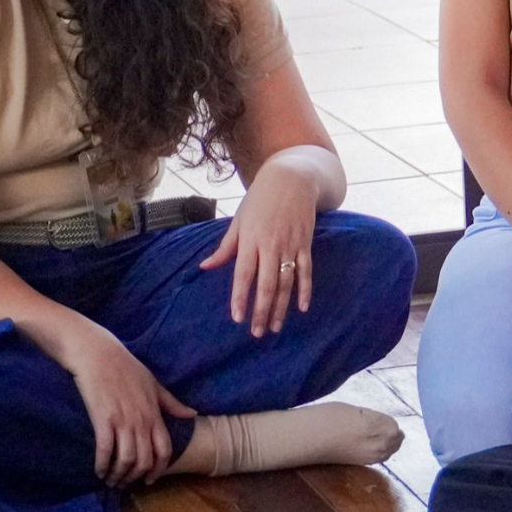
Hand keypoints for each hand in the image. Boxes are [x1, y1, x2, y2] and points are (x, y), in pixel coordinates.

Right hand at [57, 321, 196, 487]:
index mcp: (155, 414)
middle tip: (125, 483)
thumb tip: (193, 414)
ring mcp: (122, 421)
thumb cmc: (126, 367)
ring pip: (126, 460)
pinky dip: (102, 465)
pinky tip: (99, 471)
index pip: (165, 450)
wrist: (98, 354)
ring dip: (119, 476)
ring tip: (111, 480)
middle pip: (145, 460)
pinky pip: (105, 451)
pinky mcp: (102, 420)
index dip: (159, 470)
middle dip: (135, 477)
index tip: (149, 480)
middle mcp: (141, 421)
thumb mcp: (154, 384)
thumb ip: (172, 403)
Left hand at [200, 155, 319, 336]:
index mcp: (251, 239)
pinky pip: (306, 271)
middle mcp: (271, 245)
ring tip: (275, 327)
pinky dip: (305, 290)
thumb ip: (225, 247)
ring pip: (286, 282)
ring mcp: (291, 245)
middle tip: (257, 332)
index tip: (238, 318)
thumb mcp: (239, 220)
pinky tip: (302, 307)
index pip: (244, 274)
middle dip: (261, 310)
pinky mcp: (305, 243)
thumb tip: (205, 267)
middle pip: (266, 284)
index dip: (240, 297)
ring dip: (281, 307)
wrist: (292, 179)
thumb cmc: (260, 199)